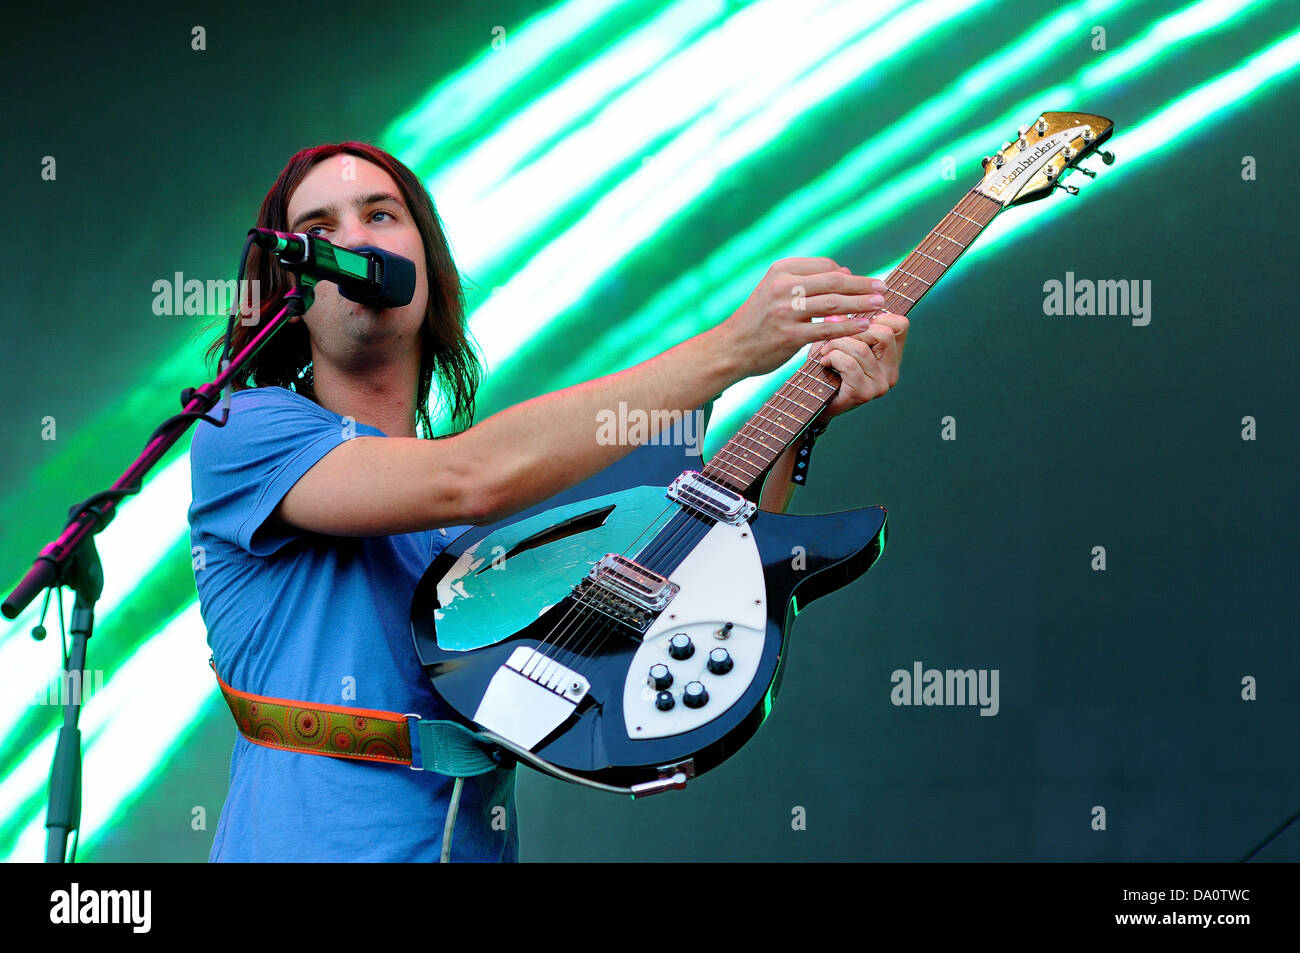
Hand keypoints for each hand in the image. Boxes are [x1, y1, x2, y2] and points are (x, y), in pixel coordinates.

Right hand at [714, 258, 887, 378]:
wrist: (731, 348)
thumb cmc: (757, 319)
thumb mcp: (773, 289)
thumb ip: (805, 280)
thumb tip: (844, 274)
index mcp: (780, 270)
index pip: (825, 266)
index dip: (848, 274)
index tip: (864, 282)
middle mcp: (783, 287)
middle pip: (834, 281)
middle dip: (863, 285)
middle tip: (883, 289)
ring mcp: (786, 311)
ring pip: (834, 304)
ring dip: (861, 304)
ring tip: (880, 305)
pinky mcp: (790, 336)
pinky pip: (827, 329)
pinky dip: (849, 326)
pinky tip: (864, 326)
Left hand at [809, 300, 908, 420]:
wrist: (815, 405)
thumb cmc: (826, 369)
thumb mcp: (838, 342)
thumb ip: (845, 325)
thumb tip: (839, 311)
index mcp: (892, 357)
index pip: (900, 324)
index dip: (878, 316)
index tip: (854, 322)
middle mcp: (891, 371)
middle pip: (884, 333)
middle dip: (853, 330)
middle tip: (833, 339)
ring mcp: (880, 384)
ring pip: (862, 347)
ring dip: (837, 345)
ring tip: (825, 352)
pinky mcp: (864, 393)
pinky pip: (850, 363)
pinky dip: (832, 357)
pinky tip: (824, 363)